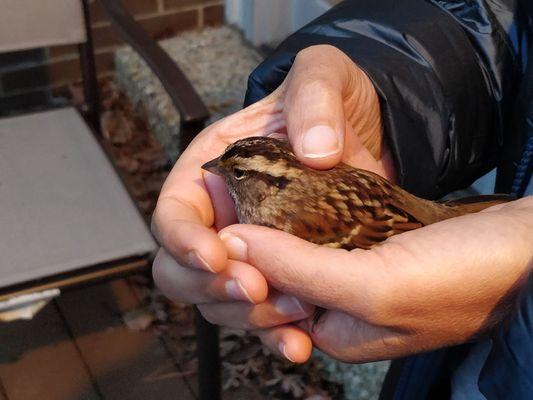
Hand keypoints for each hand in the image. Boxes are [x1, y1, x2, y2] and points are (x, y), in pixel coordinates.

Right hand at [152, 44, 388, 361]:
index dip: (184, 241)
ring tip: (294, 311)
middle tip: (255, 289)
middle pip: (183, 270)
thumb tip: (314, 150)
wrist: (369, 132)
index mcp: (210, 171)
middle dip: (213, 287)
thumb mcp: (320, 78)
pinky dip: (275, 332)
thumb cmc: (330, 101)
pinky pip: (264, 312)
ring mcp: (252, 249)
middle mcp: (222, 216)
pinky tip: (299, 342)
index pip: (173, 215)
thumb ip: (313, 100)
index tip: (217, 257)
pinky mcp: (284, 272)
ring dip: (250, 316)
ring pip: (220, 301)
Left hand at [217, 196, 532, 362]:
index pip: (272, 302)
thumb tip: (238, 244)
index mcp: (341, 331)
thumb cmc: (464, 277)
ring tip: (260, 194)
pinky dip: (313, 212)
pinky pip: (332, 229)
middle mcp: (347, 309)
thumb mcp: (374, 286)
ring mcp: (363, 276)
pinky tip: (301, 189)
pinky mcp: (378, 247)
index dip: (245, 269)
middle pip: (286, 275)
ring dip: (282, 225)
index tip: (224, 233)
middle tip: (239, 208)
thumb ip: (300, 271)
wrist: (527, 248)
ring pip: (306, 249)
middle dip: (259, 246)